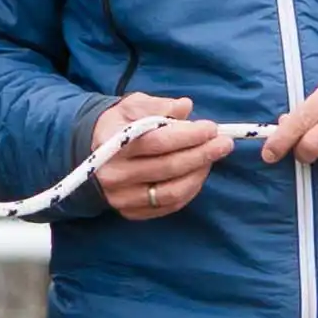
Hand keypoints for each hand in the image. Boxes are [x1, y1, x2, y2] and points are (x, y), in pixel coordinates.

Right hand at [91, 97, 226, 221]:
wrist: (93, 152)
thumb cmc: (120, 125)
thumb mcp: (133, 105)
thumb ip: (158, 105)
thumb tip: (185, 107)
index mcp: (112, 143)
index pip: (156, 141)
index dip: (188, 135)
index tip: (211, 128)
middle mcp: (114, 174)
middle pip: (167, 167)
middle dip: (202, 154)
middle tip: (224, 144)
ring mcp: (121, 197)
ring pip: (171, 192)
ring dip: (198, 174)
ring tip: (212, 158)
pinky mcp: (130, 212)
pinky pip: (168, 206)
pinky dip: (189, 190)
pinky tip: (198, 174)